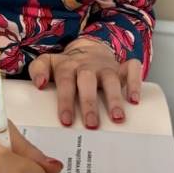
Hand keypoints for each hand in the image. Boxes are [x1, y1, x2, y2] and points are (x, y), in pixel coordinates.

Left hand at [27, 38, 142, 128]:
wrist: (89, 47)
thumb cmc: (68, 65)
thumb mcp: (48, 63)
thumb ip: (38, 70)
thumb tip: (39, 84)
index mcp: (68, 67)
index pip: (65, 82)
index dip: (65, 101)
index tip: (66, 121)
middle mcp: (87, 66)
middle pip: (88, 82)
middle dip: (89, 103)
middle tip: (91, 125)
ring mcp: (106, 66)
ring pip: (111, 79)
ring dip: (114, 98)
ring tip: (117, 118)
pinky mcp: (122, 66)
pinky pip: (132, 70)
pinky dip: (135, 83)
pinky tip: (135, 100)